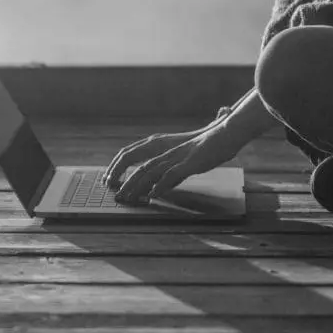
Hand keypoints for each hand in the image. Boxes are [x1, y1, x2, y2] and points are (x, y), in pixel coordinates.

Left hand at [104, 124, 235, 204]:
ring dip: (136, 185)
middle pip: (135, 161)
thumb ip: (166, 170)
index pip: (129, 152)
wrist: (224, 135)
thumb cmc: (203, 146)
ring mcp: (176, 155)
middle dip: (121, 177)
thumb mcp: (179, 157)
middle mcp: (163, 148)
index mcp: (158, 143)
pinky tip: (153, 195)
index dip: (116, 166)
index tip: (108, 179)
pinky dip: (160, 186)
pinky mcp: (189, 163)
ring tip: (126, 198)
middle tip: (113, 192)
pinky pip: (171, 175)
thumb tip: (154, 187)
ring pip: (149, 170)